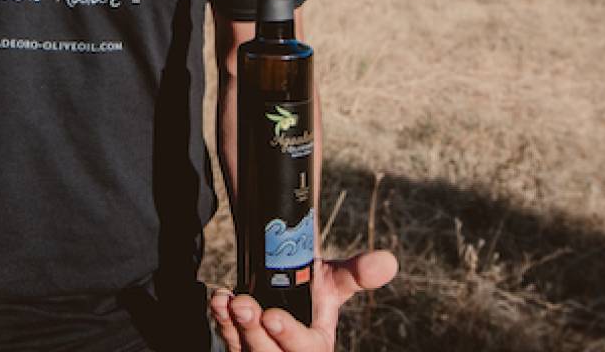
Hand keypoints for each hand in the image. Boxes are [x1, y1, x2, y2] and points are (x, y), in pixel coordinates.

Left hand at [209, 251, 397, 351]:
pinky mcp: (241, 346)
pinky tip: (217, 303)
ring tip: (225, 301)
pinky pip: (229, 340)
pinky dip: (221, 322)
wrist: (284, 283)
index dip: (288, 336)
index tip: (271, 316)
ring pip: (245, 350)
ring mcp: (261, 351)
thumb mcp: (335, 280)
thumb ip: (357, 274)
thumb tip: (387, 262)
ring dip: (233, 326)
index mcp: (316, 345)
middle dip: (254, 333)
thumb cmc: (312, 288)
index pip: (306, 349)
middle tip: (244, 306)